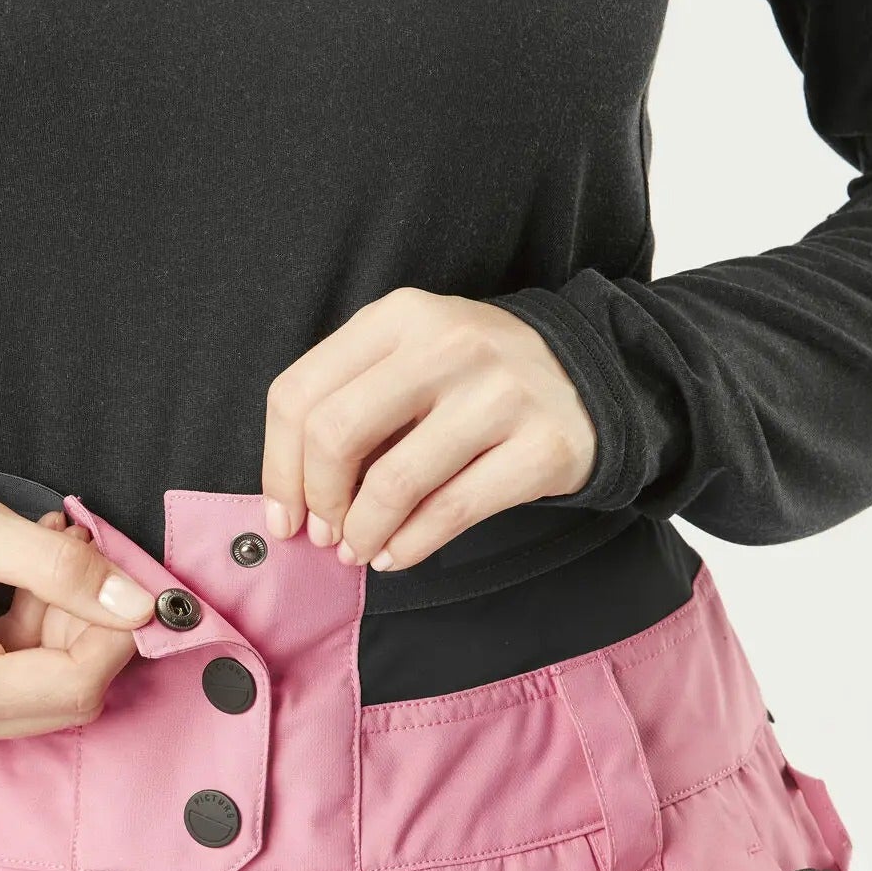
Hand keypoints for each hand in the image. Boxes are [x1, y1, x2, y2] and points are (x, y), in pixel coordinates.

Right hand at [0, 478, 155, 751]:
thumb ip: (63, 568)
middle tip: (76, 552)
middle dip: (87, 625)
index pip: (76, 686)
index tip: (124, 577)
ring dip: (64, 623)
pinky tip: (26, 581)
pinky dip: (37, 633)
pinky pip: (21, 685)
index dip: (116, 632)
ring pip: (49, 690)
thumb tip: (142, 604)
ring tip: (46, 554)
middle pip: (67, 695)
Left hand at [261, 287, 595, 568]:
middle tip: (326, 533)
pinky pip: (451, 511)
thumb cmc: (476, 380)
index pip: (300, 392)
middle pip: (335, 432)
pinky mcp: (542, 446)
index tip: (285, 513)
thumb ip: (352, 405)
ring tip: (360, 549)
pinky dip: (408, 546)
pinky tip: (396, 554)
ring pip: (393, 481)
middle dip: (319, 499)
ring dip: (362, 532)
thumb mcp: (410, 360)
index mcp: (398, 316)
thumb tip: (294, 497)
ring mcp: (500, 393)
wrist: (593, 378)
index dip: (278, 466)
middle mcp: (447, 344)